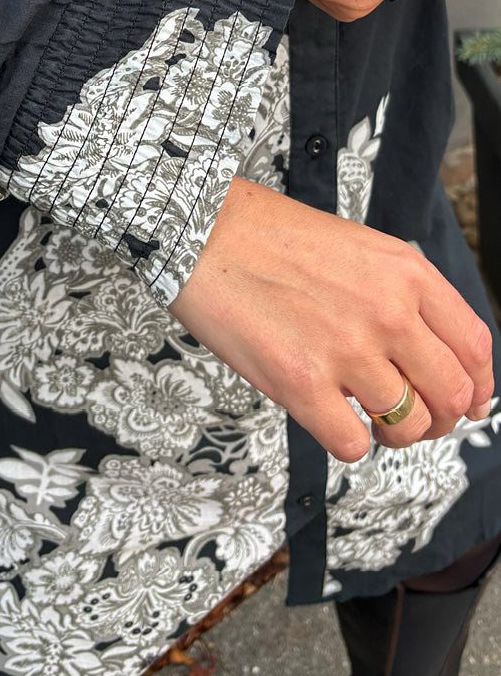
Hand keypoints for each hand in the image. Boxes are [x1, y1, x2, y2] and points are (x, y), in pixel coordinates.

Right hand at [169, 177, 493, 459]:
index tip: (469, 402)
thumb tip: (430, 356)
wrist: (201, 230)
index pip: (474, 346)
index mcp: (406, 273)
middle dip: (440, 419)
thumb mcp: (358, 246)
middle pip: (451, 395)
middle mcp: (387, 312)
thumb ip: (400, 294)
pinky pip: (353, 445)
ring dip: (391, 434)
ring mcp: (346, 349)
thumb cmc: (268, 235)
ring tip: (365, 416)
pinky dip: (348, 443)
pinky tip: (328, 417)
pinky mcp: (300, 383)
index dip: (478, 386)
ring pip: (407, 427)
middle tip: (414, 419)